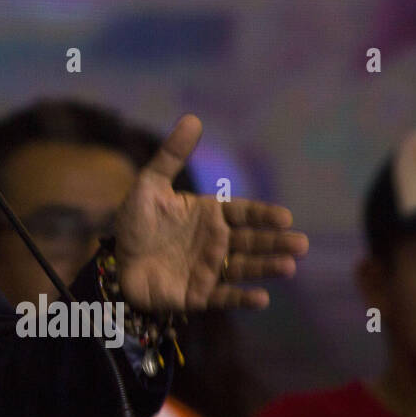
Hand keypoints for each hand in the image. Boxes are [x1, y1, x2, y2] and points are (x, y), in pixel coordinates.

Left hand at [112, 114, 307, 312]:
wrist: (115, 263)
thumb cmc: (135, 224)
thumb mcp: (149, 185)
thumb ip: (171, 155)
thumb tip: (192, 118)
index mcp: (209, 215)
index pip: (242, 213)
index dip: (263, 215)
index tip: (285, 217)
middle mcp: (216, 242)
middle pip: (251, 240)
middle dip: (276, 242)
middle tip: (301, 244)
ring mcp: (210, 269)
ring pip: (244, 267)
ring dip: (266, 267)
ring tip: (288, 267)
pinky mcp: (199, 295)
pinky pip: (224, 296)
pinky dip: (242, 298)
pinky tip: (261, 298)